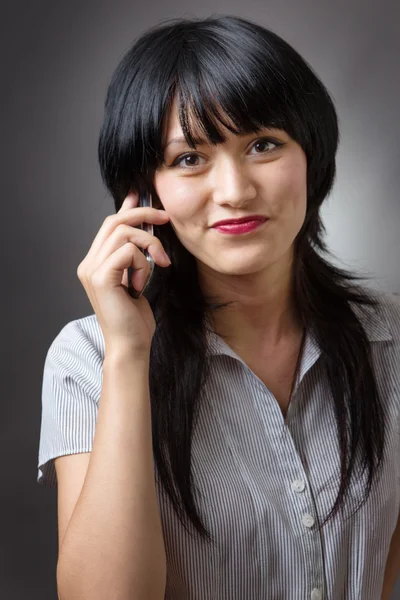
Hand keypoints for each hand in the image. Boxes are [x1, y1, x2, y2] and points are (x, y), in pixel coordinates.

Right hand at [77, 191, 170, 354]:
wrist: (130, 345)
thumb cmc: (135, 318)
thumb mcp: (139, 278)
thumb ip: (137, 255)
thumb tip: (146, 230)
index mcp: (95, 263)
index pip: (110, 225)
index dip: (127, 208)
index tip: (141, 195)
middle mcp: (89, 264)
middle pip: (114, 222)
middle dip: (143, 215)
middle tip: (165, 219)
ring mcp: (92, 270)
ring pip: (123, 233)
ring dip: (148, 245)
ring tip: (158, 265)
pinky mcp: (101, 277)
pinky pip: (127, 251)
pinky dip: (143, 262)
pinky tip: (142, 282)